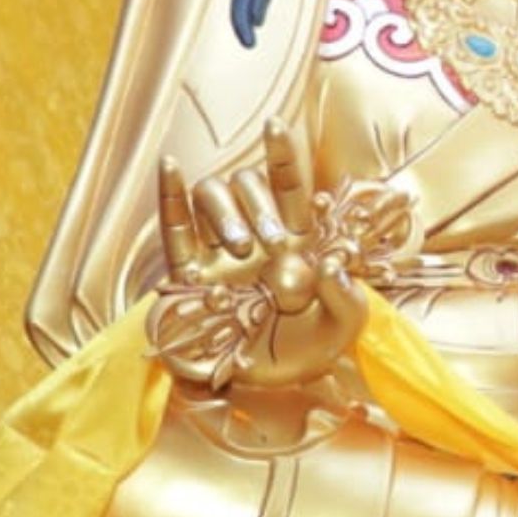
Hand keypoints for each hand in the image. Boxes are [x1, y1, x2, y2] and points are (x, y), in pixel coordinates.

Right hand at [146, 121, 410, 390]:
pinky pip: (175, 231)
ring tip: (239, 251)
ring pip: (213, 201)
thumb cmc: (308, 354)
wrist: (259, 391)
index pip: (289, 186)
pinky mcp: (188, 278)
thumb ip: (347, 296)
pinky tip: (170, 167)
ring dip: (226, 214)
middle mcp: (257, 239)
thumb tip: (328, 263)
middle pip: (249, 188)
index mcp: (298, 242)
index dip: (281, 155)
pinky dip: (171, 196)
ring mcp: (220, 255)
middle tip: (272, 247)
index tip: (274, 126)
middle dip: (260, 207)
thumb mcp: (344, 328)